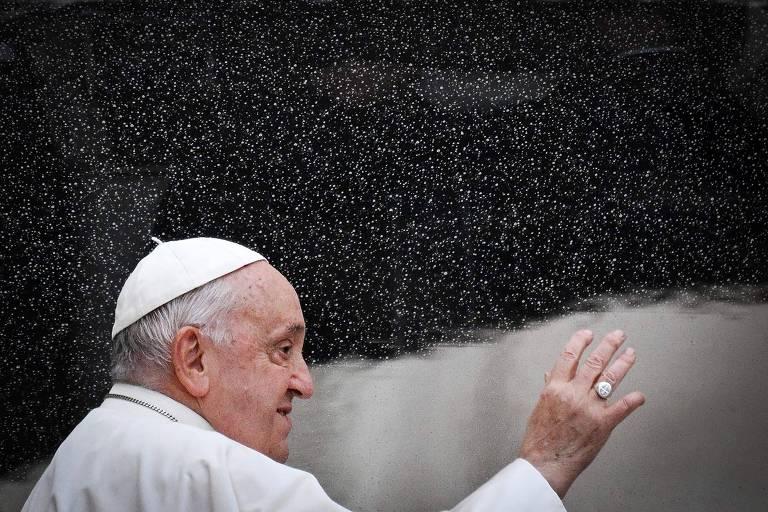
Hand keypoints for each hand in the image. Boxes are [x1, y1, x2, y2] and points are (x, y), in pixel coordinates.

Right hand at [518, 329, 645, 497]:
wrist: (545, 462)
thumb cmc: (540, 438)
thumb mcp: (541, 407)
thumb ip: (550, 388)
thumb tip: (551, 374)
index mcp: (556, 387)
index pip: (569, 355)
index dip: (580, 341)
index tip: (588, 333)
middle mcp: (574, 393)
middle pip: (594, 362)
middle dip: (608, 345)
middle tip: (618, 335)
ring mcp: (589, 408)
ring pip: (610, 378)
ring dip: (623, 363)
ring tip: (631, 353)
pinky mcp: (603, 424)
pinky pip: (623, 407)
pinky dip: (634, 400)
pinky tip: (640, 395)